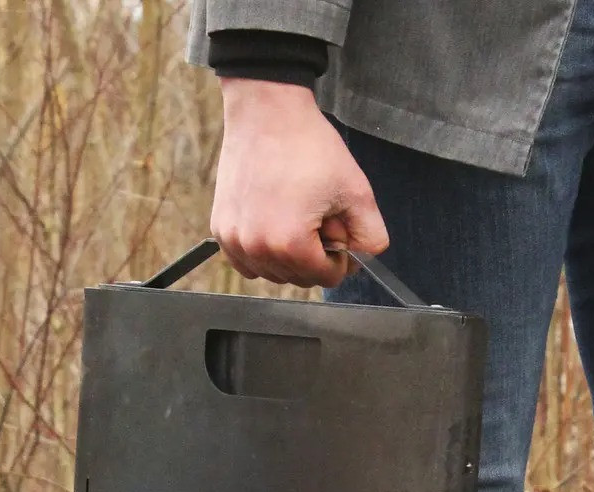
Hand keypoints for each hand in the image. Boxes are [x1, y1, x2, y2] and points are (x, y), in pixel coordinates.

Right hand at [212, 80, 389, 287]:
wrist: (267, 111)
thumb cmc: (309, 146)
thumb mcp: (356, 190)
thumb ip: (371, 236)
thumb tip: (363, 261)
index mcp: (290, 244)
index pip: (327, 278)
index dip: (339, 256)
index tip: (337, 228)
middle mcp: (257, 249)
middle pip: (299, 279)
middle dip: (314, 254)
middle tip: (316, 216)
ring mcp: (235, 241)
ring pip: (273, 274)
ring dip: (288, 255)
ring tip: (294, 214)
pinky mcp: (221, 230)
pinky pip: (247, 262)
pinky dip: (263, 252)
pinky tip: (273, 221)